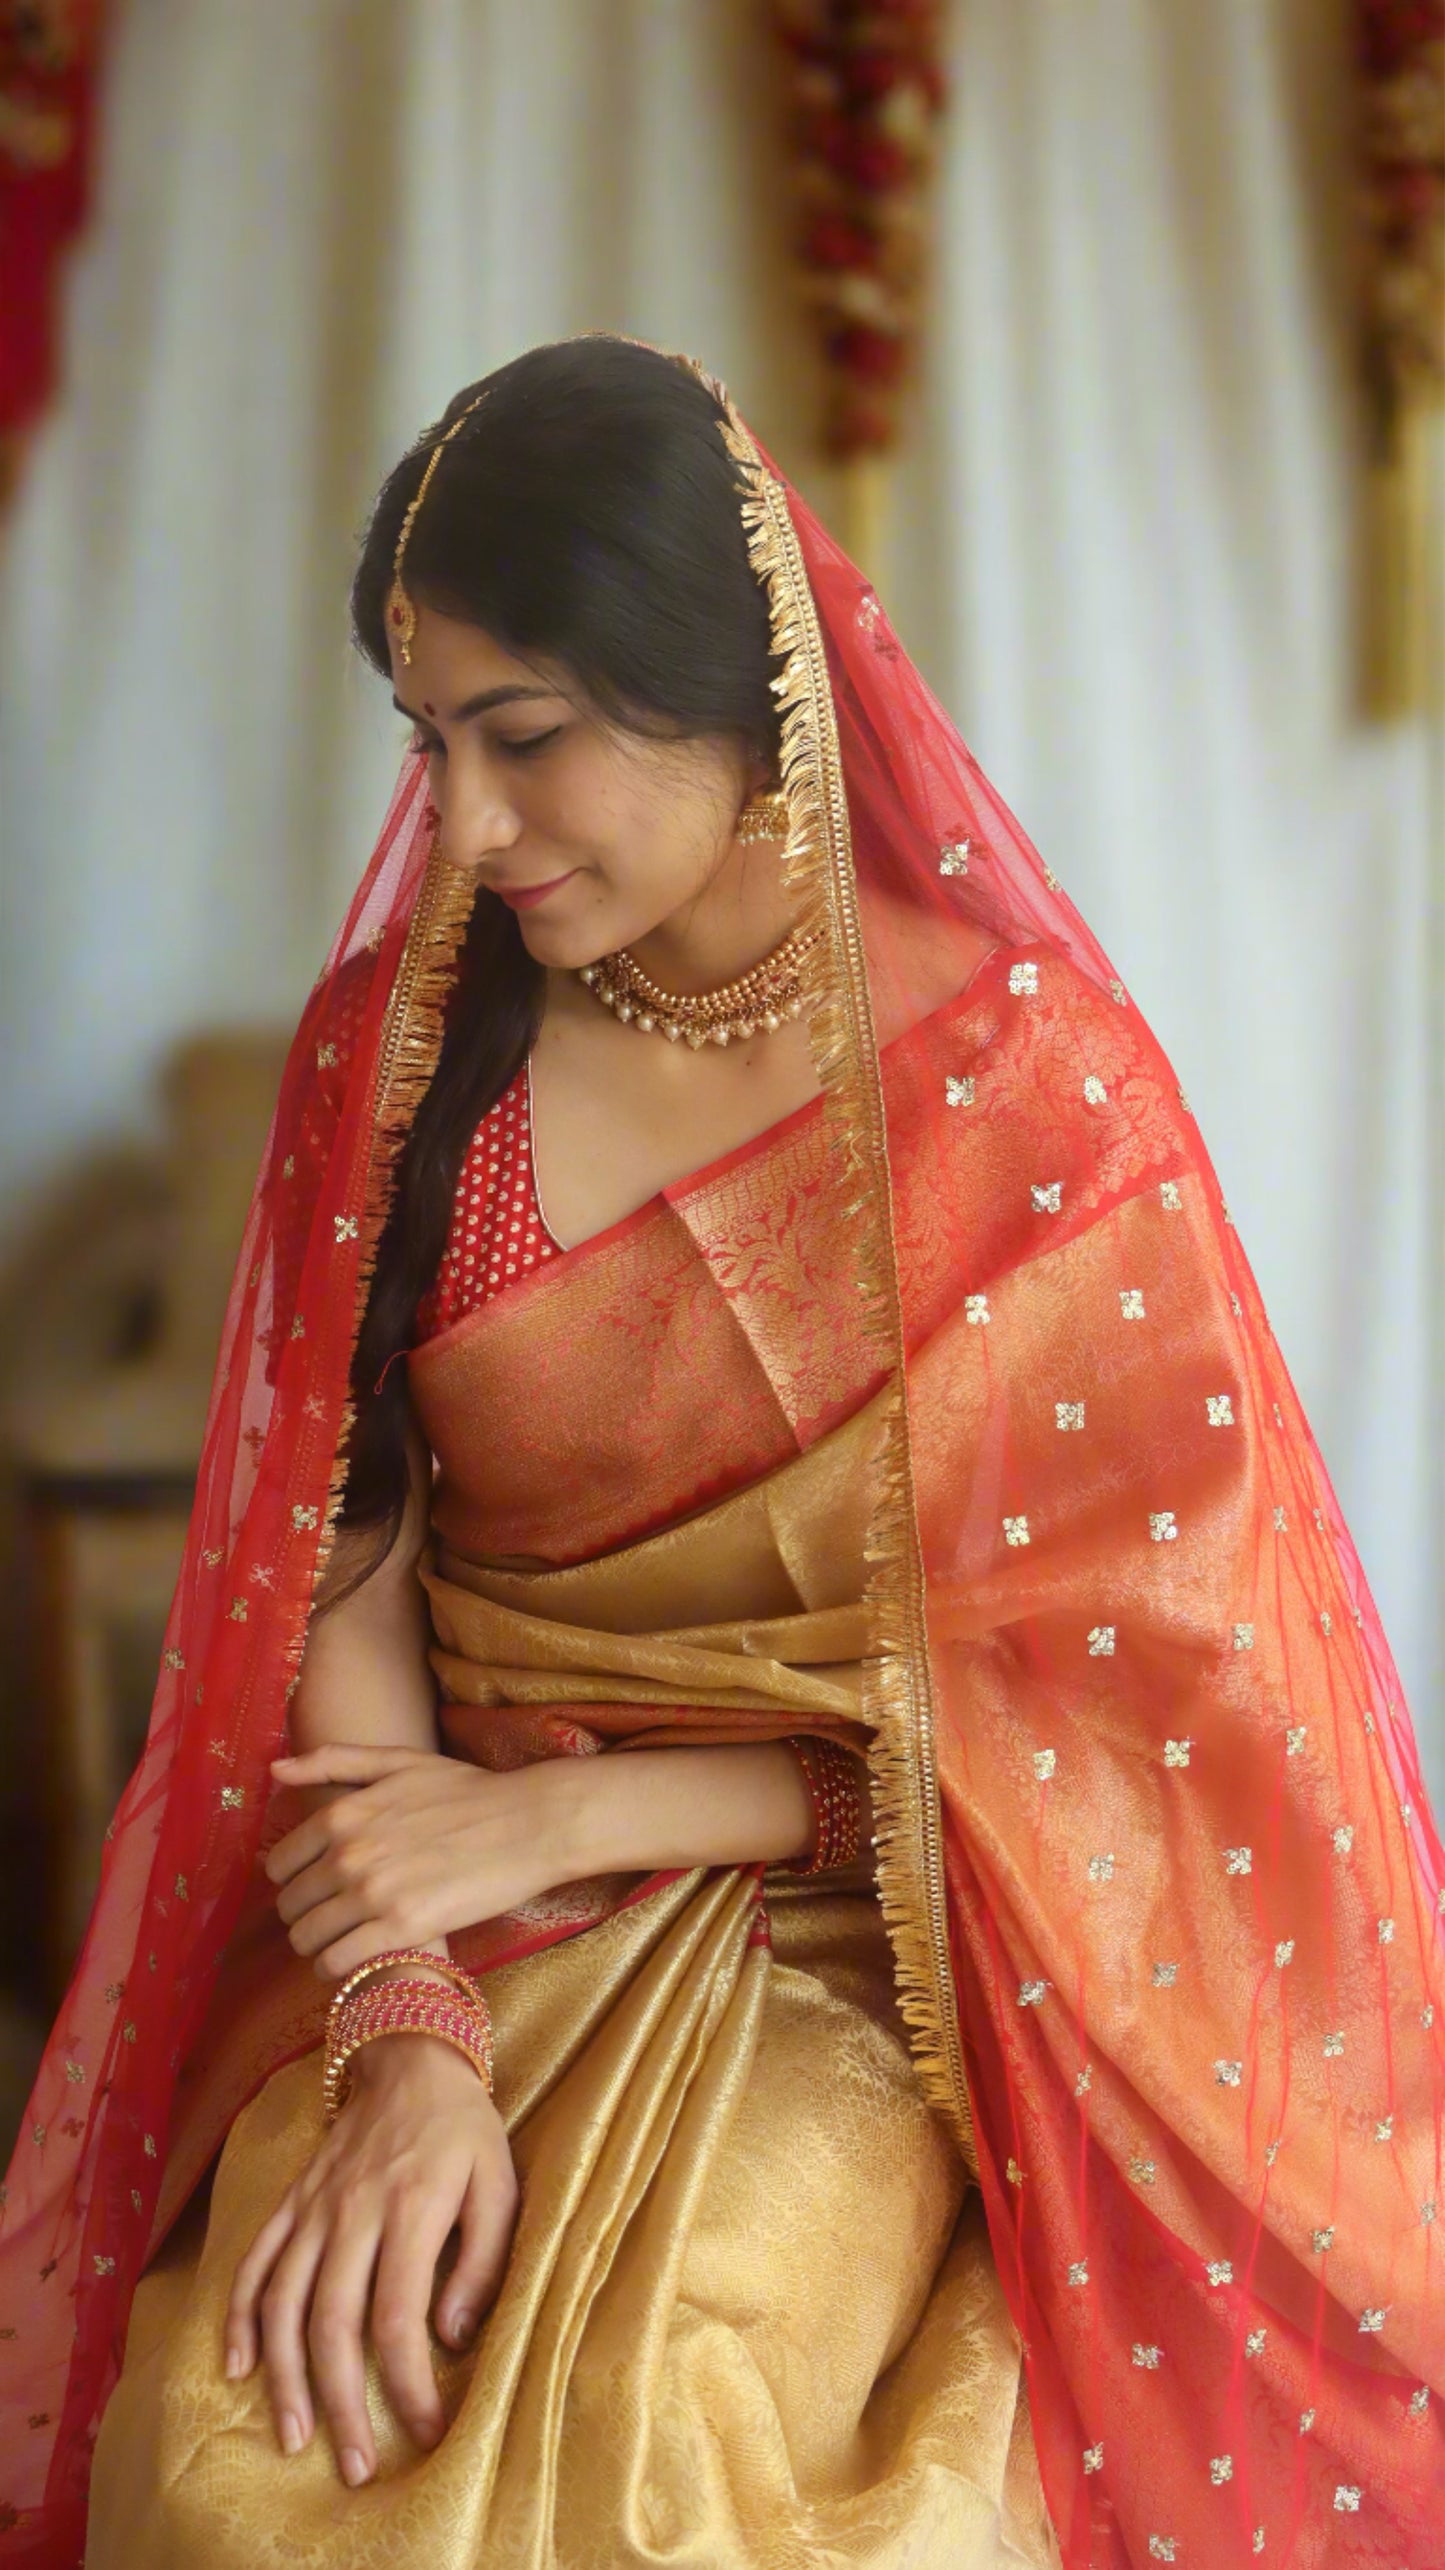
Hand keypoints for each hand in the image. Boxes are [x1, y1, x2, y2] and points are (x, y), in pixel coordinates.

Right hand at [224, 2034, 516, 2483]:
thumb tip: (449, 2336)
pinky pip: (253, 2263)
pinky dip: (239, 2317)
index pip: (399, 2316)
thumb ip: (482, 2261)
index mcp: (412, 2208)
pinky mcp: (290, 2202)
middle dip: (342, 2404)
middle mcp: (353, 2212)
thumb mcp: (500, 2182)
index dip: (409, 2384)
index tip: (426, 2431)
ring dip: (284, 2377)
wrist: (408, 2056)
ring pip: (283, 2303)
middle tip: (355, 2467)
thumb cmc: (463, 2129)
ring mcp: (313, 2207)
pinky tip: (236, 2368)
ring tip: (295, 2437)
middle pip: (333, 2323)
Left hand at [266, 1744, 574, 1981]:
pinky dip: (340, 1968)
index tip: (318, 1888)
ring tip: (347, 1940)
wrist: (530, 1823)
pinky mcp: (403, 1929)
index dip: (294, 1881)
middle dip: (306, 1914)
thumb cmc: (467, 1791)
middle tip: (337, 1917)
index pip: (279, 1866)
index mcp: (341, 1814)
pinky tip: (361, 1958)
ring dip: (320, 1945)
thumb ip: (332, 1762)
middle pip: (290, 1907)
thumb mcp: (399, 1761)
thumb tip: (275, 1770)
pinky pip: (338, 1964)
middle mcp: (348, 1855)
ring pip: (307, 1939)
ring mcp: (374, 1894)